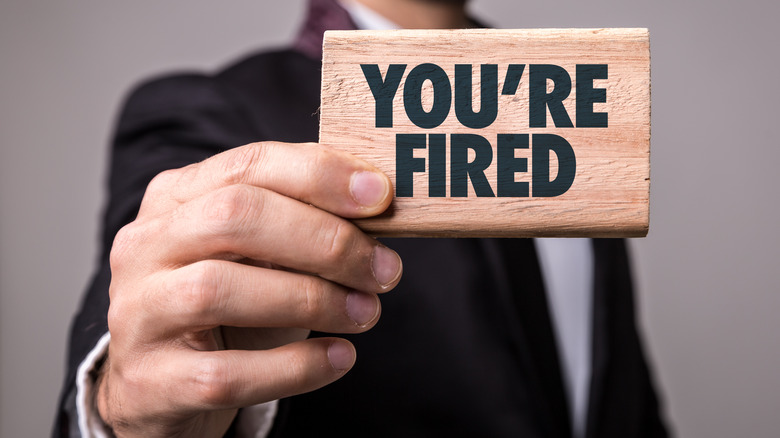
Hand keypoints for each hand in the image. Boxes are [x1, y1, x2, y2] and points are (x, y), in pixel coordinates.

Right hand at [96, 142, 401, 436]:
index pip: (248, 165)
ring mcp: (139, 313)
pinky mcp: (152, 381)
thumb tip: (378, 204)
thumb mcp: (258, 253)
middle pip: (234, 218)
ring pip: (218, 290)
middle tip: (384, 269)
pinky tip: (339, 357)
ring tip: (366, 313)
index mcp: (176, 198)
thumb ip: (302, 221)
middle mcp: (145, 246)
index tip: (380, 196)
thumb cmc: (227, 307)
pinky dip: (295, 366)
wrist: (162, 385)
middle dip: (324, 240)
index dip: (320, 176)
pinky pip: (226, 374)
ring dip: (312, 299)